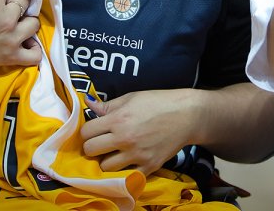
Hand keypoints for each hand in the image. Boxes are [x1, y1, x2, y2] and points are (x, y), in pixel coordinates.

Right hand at [0, 0, 39, 83]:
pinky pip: (34, 55)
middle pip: (24, 1)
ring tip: (20, 24)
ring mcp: (12, 39)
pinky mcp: (12, 56)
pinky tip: (26, 44)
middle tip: (8, 7)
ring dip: (28, 21)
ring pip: (34, 24)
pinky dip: (34, 50)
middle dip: (16, 0)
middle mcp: (7, 20)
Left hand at [80, 89, 195, 175]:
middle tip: (102, 143)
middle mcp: (124, 138)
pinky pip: (126, 176)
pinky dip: (124, 170)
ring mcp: (136, 155)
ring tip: (114, 153)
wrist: (187, 115)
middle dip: (93, 146)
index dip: (87, 131)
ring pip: (105, 167)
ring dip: (106, 160)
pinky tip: (128, 161)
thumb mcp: (131, 98)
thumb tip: (88, 104)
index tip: (94, 130)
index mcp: (118, 119)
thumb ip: (108, 105)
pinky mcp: (149, 166)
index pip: (86, 132)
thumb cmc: (158, 102)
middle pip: (91, 151)